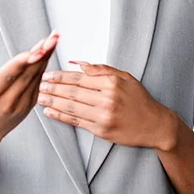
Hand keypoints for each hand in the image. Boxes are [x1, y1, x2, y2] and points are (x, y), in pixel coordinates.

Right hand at [0, 30, 59, 160]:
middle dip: (42, 53)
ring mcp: (21, 105)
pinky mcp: (30, 105)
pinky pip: (39, 83)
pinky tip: (48, 52)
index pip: (9, 75)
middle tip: (52, 37)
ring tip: (53, 39)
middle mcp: (7, 103)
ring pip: (36, 77)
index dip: (24, 61)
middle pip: (27, 74)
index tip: (38, 48)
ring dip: (46, 57)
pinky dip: (44, 66)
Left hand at [38, 62, 176, 150]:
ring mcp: (103, 116)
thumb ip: (102, 69)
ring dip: (52, 101)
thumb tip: (78, 63)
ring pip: (71, 107)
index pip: (80, 78)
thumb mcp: (126, 77)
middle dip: (52, 88)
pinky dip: (60, 116)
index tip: (47, 74)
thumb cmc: (140, 100)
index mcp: (112, 83)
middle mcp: (107, 99)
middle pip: (72, 92)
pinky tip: (50, 112)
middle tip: (38, 84)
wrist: (154, 125)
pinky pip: (76, 122)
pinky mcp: (101, 130)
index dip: (61, 76)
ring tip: (39, 97)